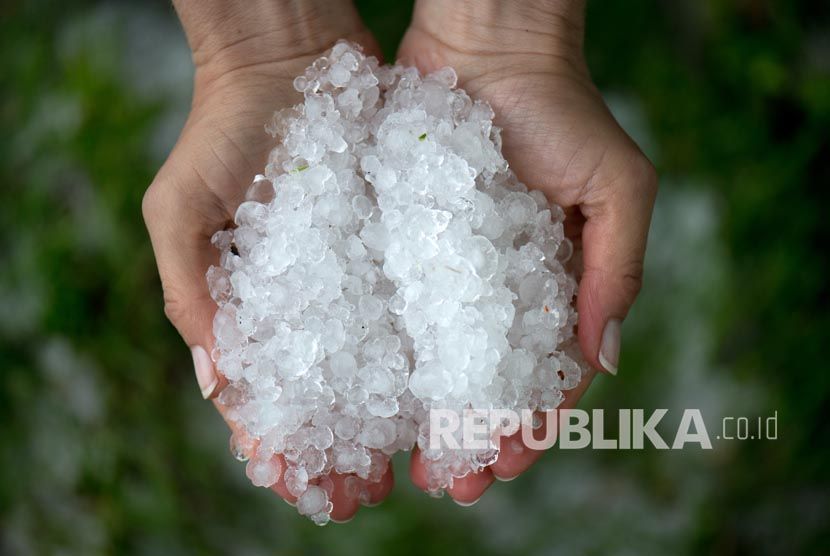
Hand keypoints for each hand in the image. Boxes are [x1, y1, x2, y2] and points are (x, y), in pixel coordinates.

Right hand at [142, 0, 388, 521]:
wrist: (288, 58)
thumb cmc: (221, 131)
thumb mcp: (180, 210)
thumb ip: (190, 292)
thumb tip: (218, 383)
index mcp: (259, 307)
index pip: (270, 394)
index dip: (285, 445)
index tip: (304, 488)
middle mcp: (317, 302)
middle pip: (334, 393)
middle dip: (346, 450)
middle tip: (364, 496)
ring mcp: (363, 278)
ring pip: (386, 364)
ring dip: (401, 419)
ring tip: (424, 465)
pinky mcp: (405, 248)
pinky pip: (426, 308)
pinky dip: (438, 354)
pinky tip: (455, 391)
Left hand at [398, 0, 656, 502]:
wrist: (484, 47)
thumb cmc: (561, 110)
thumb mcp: (618, 186)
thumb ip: (618, 269)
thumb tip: (606, 359)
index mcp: (553, 285)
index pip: (545, 373)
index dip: (531, 424)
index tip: (506, 464)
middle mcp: (496, 288)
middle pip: (484, 380)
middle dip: (472, 437)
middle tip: (452, 485)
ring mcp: (446, 271)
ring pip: (435, 359)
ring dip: (424, 415)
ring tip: (406, 463)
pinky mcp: (402, 247)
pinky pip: (393, 310)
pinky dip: (385, 356)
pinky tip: (367, 395)